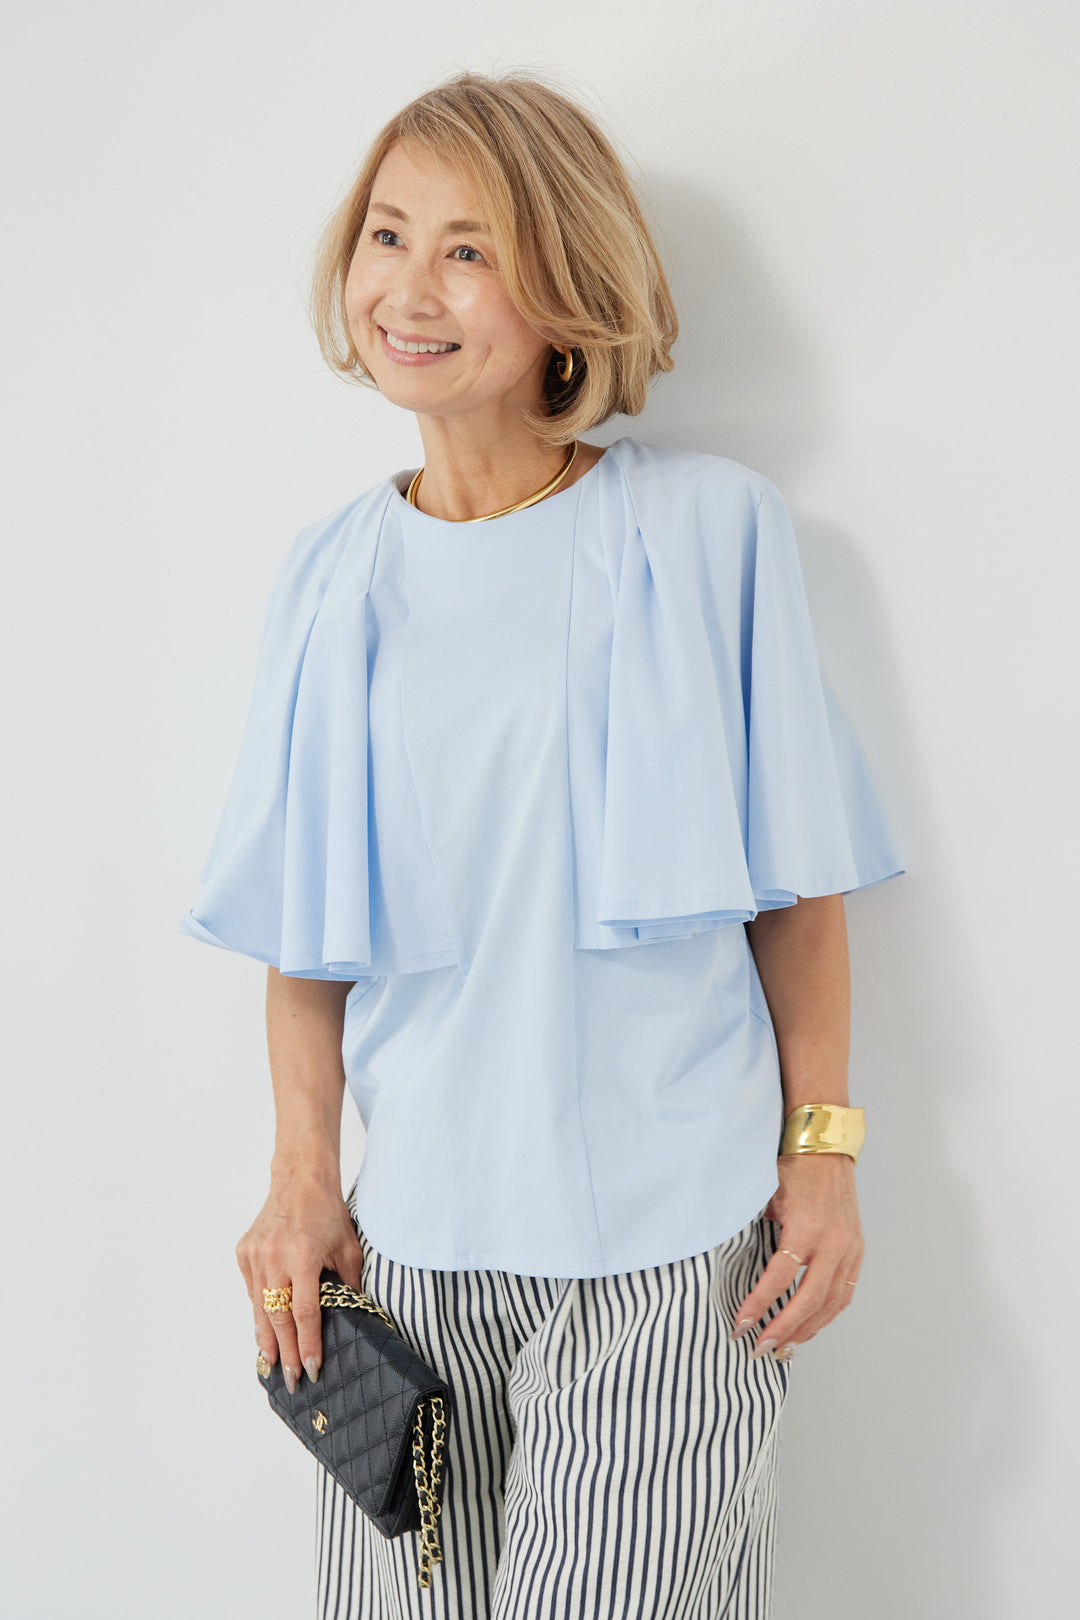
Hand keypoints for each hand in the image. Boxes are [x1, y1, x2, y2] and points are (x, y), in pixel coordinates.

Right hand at [236, 1166, 363, 1392]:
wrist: (299, 1178)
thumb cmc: (327, 1211)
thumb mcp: (347, 1246)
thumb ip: (349, 1283)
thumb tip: (355, 1316)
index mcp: (303, 1256)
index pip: (305, 1313)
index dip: (309, 1344)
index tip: (312, 1369)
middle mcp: (275, 1257)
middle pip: (278, 1318)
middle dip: (285, 1353)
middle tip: (291, 1381)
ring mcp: (255, 1255)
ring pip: (259, 1308)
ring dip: (267, 1339)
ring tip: (272, 1365)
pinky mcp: (244, 1252)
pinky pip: (252, 1290)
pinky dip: (259, 1311)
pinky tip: (265, 1331)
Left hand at [731, 1153, 863, 1359]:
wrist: (826, 1149)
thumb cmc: (793, 1170)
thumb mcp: (767, 1196)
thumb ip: (755, 1230)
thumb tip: (730, 1262)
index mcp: (806, 1227)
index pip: (780, 1277)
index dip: (759, 1304)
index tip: (741, 1324)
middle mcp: (832, 1242)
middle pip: (809, 1299)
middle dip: (783, 1328)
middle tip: (760, 1347)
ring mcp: (849, 1248)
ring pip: (831, 1302)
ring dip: (807, 1329)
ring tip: (784, 1346)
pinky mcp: (856, 1251)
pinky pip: (844, 1292)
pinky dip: (827, 1314)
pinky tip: (810, 1326)